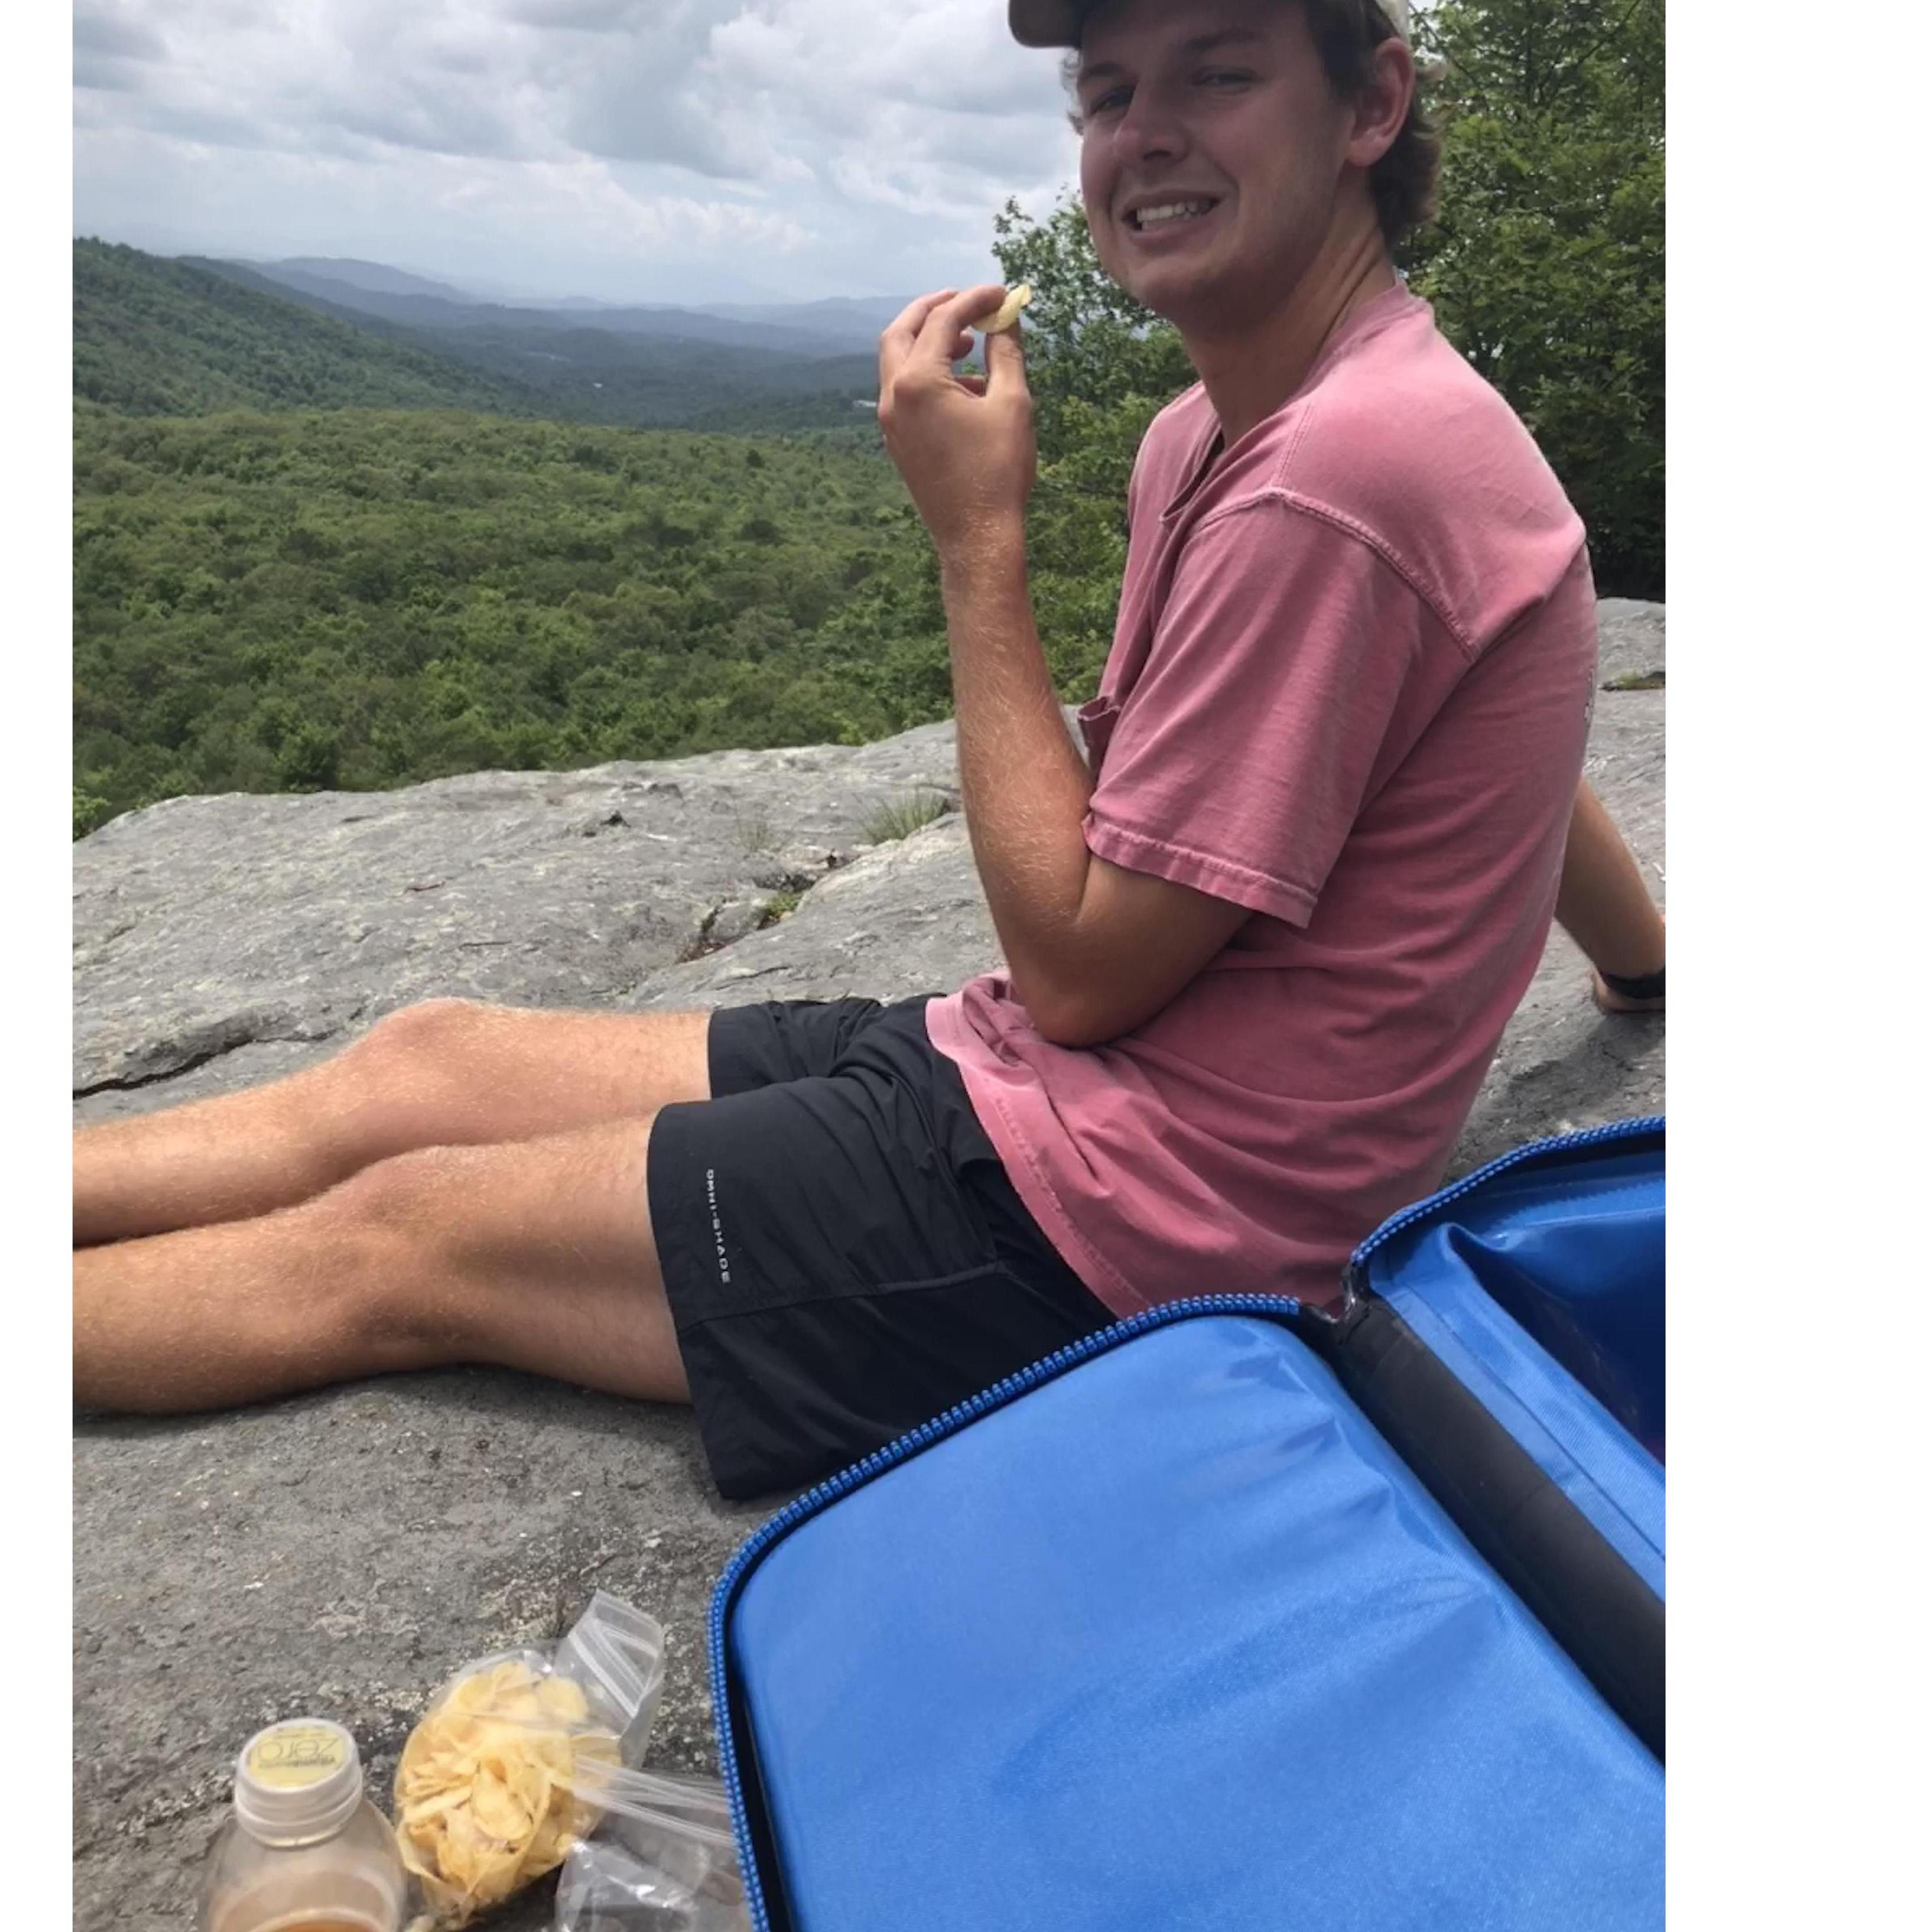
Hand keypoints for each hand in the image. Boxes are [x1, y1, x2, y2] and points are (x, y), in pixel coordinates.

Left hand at [877, 285, 1035, 560]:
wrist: (976, 536)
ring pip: (898, 361)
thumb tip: (1006, 317)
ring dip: (930, 343)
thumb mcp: (1011, 403)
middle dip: (934, 310)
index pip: (942, 320)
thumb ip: (1006, 351)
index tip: (1001, 293)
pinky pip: (904, 392)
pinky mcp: (896, 440)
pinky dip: (927, 374)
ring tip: (971, 342)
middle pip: (901, 331)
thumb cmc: (998, 472)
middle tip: (966, 301)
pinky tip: (965, 386)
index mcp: (918, 382)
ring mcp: (890, 421)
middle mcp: (893, 397)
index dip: (974, 300)